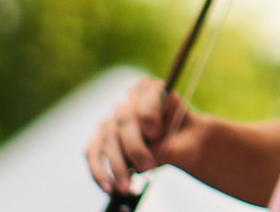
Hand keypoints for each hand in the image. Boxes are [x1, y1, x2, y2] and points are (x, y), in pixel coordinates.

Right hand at [86, 77, 195, 192]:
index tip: (155, 132)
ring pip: (109, 139)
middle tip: (148, 166)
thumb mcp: (186, 140)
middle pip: (125, 119)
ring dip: (117, 165)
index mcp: (155, 91)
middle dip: (135, 146)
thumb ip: (167, 146)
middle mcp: (130, 101)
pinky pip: (93, 154)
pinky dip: (99, 172)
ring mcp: (112, 120)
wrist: (181, 146)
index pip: (148, 94)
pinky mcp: (100, 139)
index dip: (149, 113)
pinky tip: (109, 188)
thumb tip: (144, 159)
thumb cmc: (185, 140)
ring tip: (126, 187)